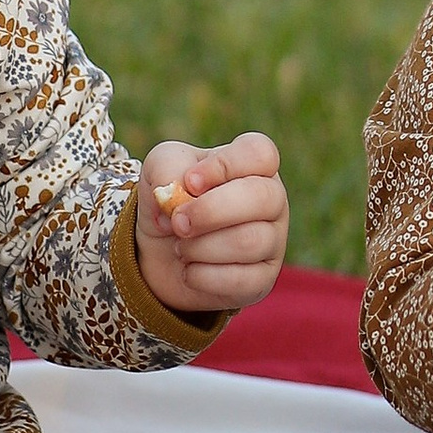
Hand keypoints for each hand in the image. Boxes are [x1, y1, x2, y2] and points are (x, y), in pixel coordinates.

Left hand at [136, 132, 288, 317]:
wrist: (161, 252)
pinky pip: (242, 279)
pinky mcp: (263, 279)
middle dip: (209, 211)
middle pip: (262, 198)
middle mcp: (272, 199)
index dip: (224, 167)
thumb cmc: (171, 200)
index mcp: (254, 165)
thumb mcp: (159, 169)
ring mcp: (273, 240)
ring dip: (200, 246)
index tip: (190, 182)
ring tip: (180, 246)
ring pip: (249, 241)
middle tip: (177, 222)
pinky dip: (202, 276)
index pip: (261, 153)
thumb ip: (166, 166)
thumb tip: (176, 192)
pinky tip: (189, 270)